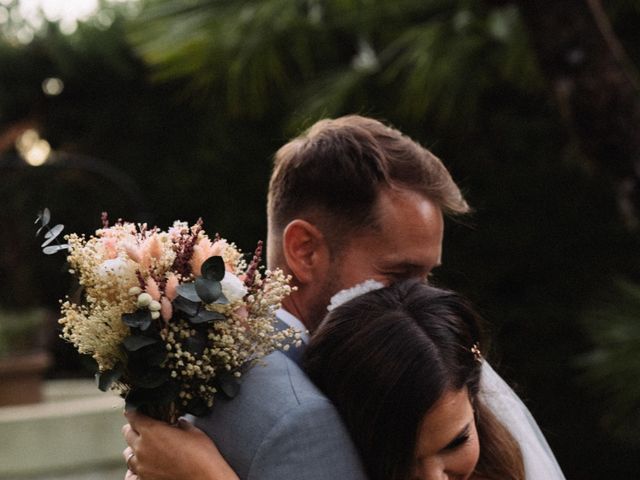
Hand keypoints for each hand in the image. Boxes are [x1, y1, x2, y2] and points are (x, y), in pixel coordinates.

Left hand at [122, 410, 238, 479]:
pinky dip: (135, 469)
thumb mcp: (194, 432)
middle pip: (127, 434)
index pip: (134, 417)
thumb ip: (182, 425)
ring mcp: (141, 467)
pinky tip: (142, 467)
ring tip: (144, 448)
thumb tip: (178, 423)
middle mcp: (142, 449)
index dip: (135, 412)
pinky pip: (132, 474)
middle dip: (134, 429)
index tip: (136, 411)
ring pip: (128, 454)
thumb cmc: (202, 457)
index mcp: (152, 432)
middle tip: (142, 428)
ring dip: (134, 449)